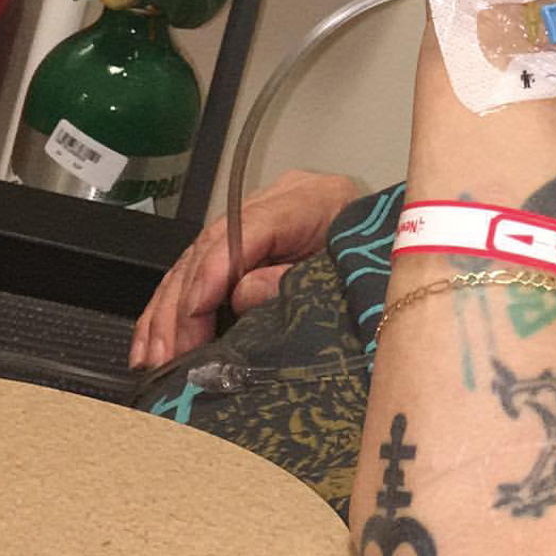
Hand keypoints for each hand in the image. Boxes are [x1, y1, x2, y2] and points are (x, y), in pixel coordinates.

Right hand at [127, 167, 361, 369]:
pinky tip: (152, 338)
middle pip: (211, 246)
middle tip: (169, 351)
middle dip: (182, 304)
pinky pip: (197, 270)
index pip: (247, 229)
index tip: (194, 309)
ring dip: (168, 311)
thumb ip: (293, 281)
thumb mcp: (346, 271)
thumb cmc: (378, 258)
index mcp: (310, 200)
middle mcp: (276, 201)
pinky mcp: (244, 240)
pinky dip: (172, 307)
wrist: (403, 244)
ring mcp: (257, 217)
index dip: (215, 270)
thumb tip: (240, 294)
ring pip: (194, 259)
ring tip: (152, 354)